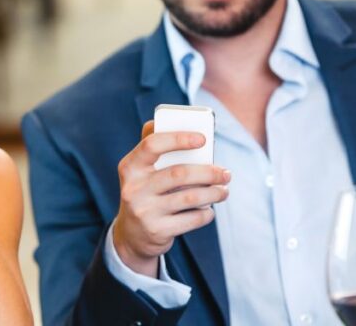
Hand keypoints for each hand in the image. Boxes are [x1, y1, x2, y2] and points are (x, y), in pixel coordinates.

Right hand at [113, 120, 229, 276]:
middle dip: (208, 172)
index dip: (179, 139)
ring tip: (224, 190)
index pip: (152, 145)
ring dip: (213, 193)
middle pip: (179, 174)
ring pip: (190, 198)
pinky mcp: (157, 231)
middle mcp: (133, 188)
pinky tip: (209, 210)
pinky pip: (192, 219)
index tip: (203, 139)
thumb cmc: (145, 192)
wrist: (132, 235)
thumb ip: (154, 146)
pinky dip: (206, 214)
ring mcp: (144, 211)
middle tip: (225, 173)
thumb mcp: (141, 170)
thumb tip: (175, 120)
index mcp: (130, 167)